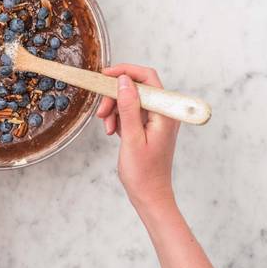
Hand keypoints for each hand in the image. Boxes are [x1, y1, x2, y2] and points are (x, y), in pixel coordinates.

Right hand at [96, 64, 179, 210]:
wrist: (150, 195)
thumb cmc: (144, 173)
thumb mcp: (132, 138)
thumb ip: (129, 107)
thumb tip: (124, 80)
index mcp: (164, 113)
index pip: (148, 78)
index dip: (126, 72)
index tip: (105, 75)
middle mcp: (163, 112)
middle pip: (136, 88)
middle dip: (115, 96)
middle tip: (101, 112)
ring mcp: (156, 119)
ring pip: (131, 100)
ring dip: (115, 109)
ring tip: (107, 127)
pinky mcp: (148, 126)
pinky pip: (130, 112)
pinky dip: (118, 118)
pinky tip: (112, 131)